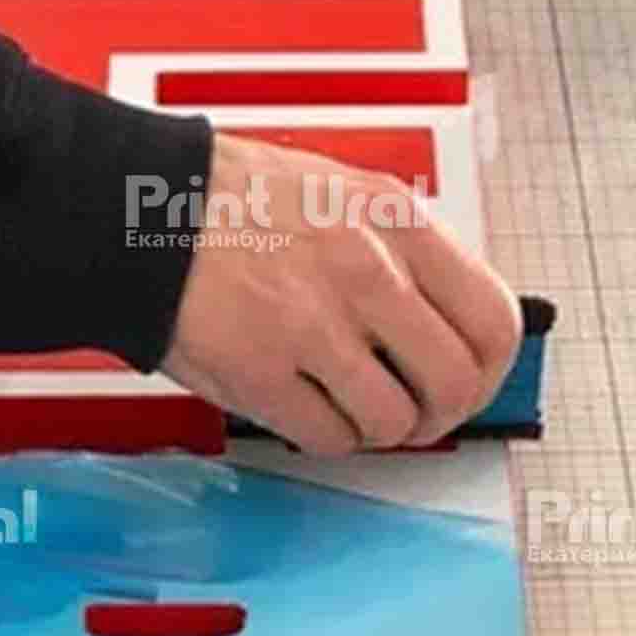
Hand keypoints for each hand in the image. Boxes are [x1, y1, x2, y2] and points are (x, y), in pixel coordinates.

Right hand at [155, 135, 521, 454]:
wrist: (143, 210)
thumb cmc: (236, 203)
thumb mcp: (345, 195)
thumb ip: (404, 254)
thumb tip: (450, 323)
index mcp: (397, 223)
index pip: (492, 322)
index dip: (488, 371)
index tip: (466, 380)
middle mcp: (367, 273)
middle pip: (454, 386)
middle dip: (438, 414)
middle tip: (411, 411)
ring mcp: (316, 328)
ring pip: (393, 423)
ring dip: (376, 429)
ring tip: (345, 403)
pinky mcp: (264, 376)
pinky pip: (330, 440)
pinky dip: (325, 437)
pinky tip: (304, 405)